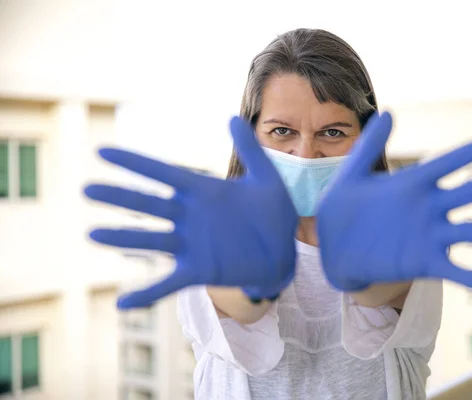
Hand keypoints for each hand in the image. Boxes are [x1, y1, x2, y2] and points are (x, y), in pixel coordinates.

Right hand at [85, 117, 297, 308]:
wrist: (284, 253)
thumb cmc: (275, 214)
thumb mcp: (266, 178)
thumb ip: (249, 149)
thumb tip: (232, 116)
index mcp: (203, 192)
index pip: (162, 173)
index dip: (134, 163)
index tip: (102, 152)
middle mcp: (190, 217)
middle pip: (148, 204)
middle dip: (119, 197)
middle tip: (88, 189)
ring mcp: (192, 245)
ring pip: (151, 240)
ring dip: (124, 238)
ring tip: (94, 234)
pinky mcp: (199, 271)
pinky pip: (167, 284)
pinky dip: (146, 295)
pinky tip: (122, 306)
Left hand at [317, 112, 471, 292]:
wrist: (330, 249)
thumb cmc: (340, 210)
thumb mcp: (351, 174)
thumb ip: (369, 145)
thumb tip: (389, 112)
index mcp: (413, 183)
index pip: (453, 161)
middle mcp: (428, 207)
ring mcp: (429, 235)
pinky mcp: (423, 262)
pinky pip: (456, 270)